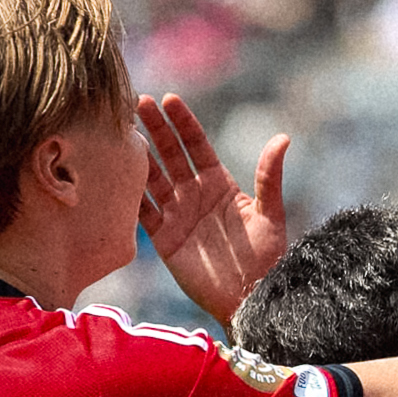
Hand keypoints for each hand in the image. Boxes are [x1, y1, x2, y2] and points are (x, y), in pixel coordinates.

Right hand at [139, 93, 291, 327]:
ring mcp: (177, 214)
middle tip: (138, 101)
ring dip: (137, 155)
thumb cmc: (268, 257)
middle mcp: (195, 194)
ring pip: (151, 177)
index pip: (197, 145)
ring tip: (121, 130)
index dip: (183, 122)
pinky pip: (141, 211)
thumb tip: (283, 137)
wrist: (251, 297)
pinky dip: (128, 194)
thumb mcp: (271, 214)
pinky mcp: (163, 237)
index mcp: (220, 184)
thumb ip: (269, 176)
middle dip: (155, 128)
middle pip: (170, 154)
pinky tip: (114, 173)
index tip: (170, 99)